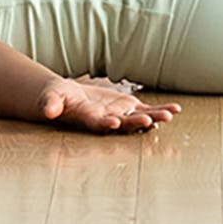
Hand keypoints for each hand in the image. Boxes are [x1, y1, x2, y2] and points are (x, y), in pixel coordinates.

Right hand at [37, 74, 181, 133]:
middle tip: (148, 121)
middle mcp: (108, 121)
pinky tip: (176, 109)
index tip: (114, 122)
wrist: (69, 99)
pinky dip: (160, 110)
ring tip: (169, 115)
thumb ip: (50, 104)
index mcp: (89, 119)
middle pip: (123, 124)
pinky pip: (147, 110)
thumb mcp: (51, 98)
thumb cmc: (58, 99)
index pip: (98, 123)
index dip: (106, 123)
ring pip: (139, 118)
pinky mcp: (128, 108)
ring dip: (154, 118)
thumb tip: (46, 110)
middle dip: (136, 123)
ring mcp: (120, 115)